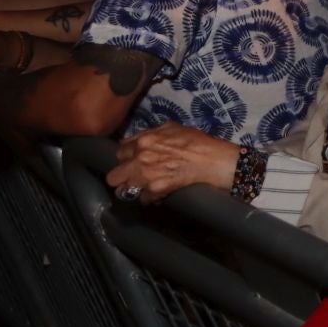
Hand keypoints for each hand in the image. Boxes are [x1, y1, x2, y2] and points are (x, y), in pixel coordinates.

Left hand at [107, 124, 240, 201]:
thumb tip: (140, 140)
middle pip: (113, 176)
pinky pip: (144, 199)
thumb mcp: (172, 128)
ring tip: (143, 190)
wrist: (213, 159)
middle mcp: (140, 157)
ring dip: (133, 191)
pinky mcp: (156, 189)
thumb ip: (151, 133)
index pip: (119, 152)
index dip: (127, 158)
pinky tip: (159, 194)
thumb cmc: (197, 141)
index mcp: (143, 140)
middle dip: (122, 177)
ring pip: (123, 191)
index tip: (133, 162)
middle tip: (133, 178)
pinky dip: (151, 198)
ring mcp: (146, 175)